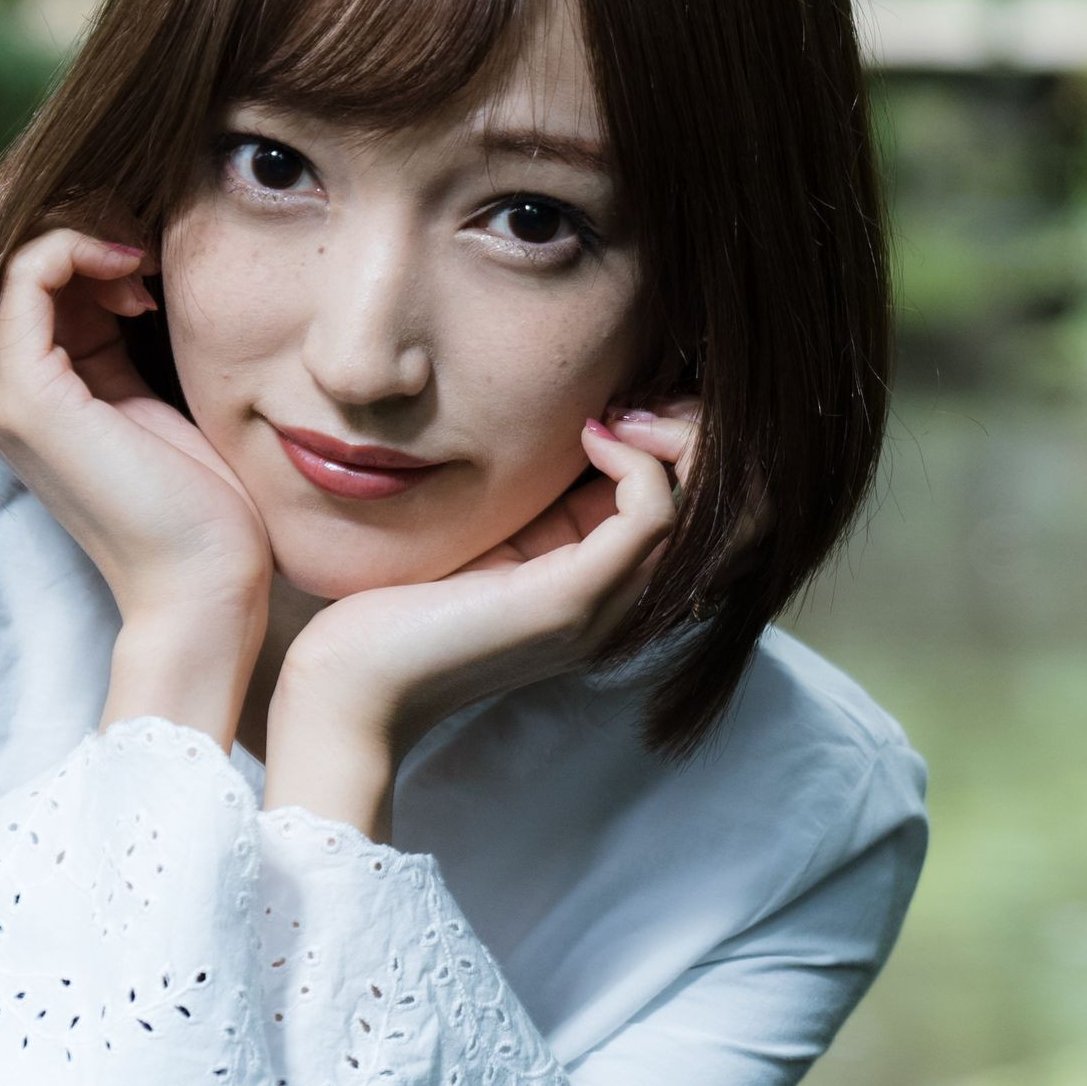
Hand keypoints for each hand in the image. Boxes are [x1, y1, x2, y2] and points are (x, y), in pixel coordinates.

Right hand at [0, 209, 274, 744]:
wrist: (207, 581)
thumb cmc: (198, 497)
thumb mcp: (143, 383)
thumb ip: (111, 323)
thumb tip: (123, 246)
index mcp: (11, 379)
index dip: (44, 224)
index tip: (135, 250)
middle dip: (34, 210)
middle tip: (123, 230)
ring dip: (59, 222)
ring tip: (133, 253)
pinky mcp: (31, 398)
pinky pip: (25, 275)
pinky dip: (78, 247)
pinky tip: (136, 273)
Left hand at [261, 403, 699, 838]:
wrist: (352, 685)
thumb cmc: (397, 609)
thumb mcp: (486, 531)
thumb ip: (532, 493)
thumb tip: (564, 418)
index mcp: (605, 581)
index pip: (697, 501)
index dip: (683, 435)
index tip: (623, 401)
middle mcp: (624, 599)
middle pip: (734, 509)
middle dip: (702, 433)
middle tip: (636, 402)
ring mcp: (607, 604)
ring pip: (711, 509)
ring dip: (679, 437)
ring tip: (618, 416)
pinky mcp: (573, 599)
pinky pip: (656, 515)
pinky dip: (638, 461)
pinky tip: (591, 437)